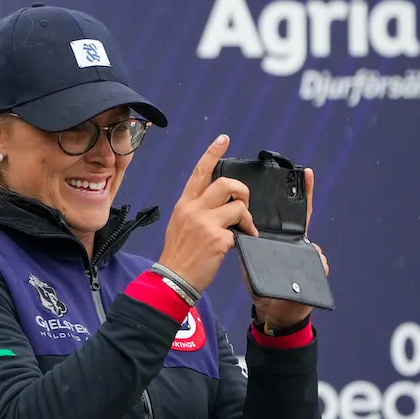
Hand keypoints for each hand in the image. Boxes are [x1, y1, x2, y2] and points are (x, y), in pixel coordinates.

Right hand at [158, 135, 258, 291]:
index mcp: (185, 204)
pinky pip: (240, 231)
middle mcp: (194, 209)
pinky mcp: (217, 238)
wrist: (172, 279)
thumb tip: (222, 206)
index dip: (212, 153)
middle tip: (244, 207)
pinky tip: (235, 246)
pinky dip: (243, 238)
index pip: (200, 172)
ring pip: (239, 206)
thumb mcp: (181, 225)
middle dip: (243, 192)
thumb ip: (198, 211)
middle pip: (226, 183)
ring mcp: (205, 222)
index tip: (223, 139)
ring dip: (247, 218)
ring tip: (244, 230)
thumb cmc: (179, 255)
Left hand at [250, 167, 329, 329]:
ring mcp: (305, 258)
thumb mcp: (251, 263)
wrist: (274, 311)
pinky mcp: (314, 273)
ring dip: (310, 244)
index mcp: (277, 240)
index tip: (306, 173)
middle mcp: (293, 245)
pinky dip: (318, 263)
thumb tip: (238, 232)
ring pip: (311, 243)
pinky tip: (316, 264)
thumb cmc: (263, 286)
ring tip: (310, 245)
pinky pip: (319, 264)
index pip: (286, 214)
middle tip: (307, 183)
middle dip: (305, 203)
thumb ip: (246, 246)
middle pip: (301, 222)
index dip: (298, 195)